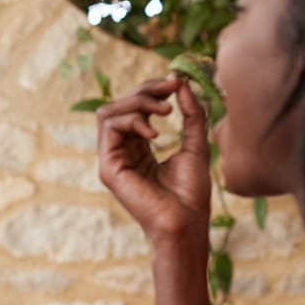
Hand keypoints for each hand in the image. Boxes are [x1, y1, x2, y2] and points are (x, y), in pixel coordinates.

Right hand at [96, 76, 211, 240]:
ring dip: (138, 103)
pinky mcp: (108, 167)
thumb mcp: (196, 145)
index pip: (135, 109)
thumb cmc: (191, 192)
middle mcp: (121, 150)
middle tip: (171, 87)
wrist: (186, 222)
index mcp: (138, 147)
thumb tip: (182, 85)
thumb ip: (191, 115)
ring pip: (109, 112)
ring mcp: (112, 158)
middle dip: (145, 91)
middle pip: (119, 105)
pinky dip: (132, 121)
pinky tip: (155, 133)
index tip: (176, 82)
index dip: (153, 91)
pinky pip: (110, 128)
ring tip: (165, 111)